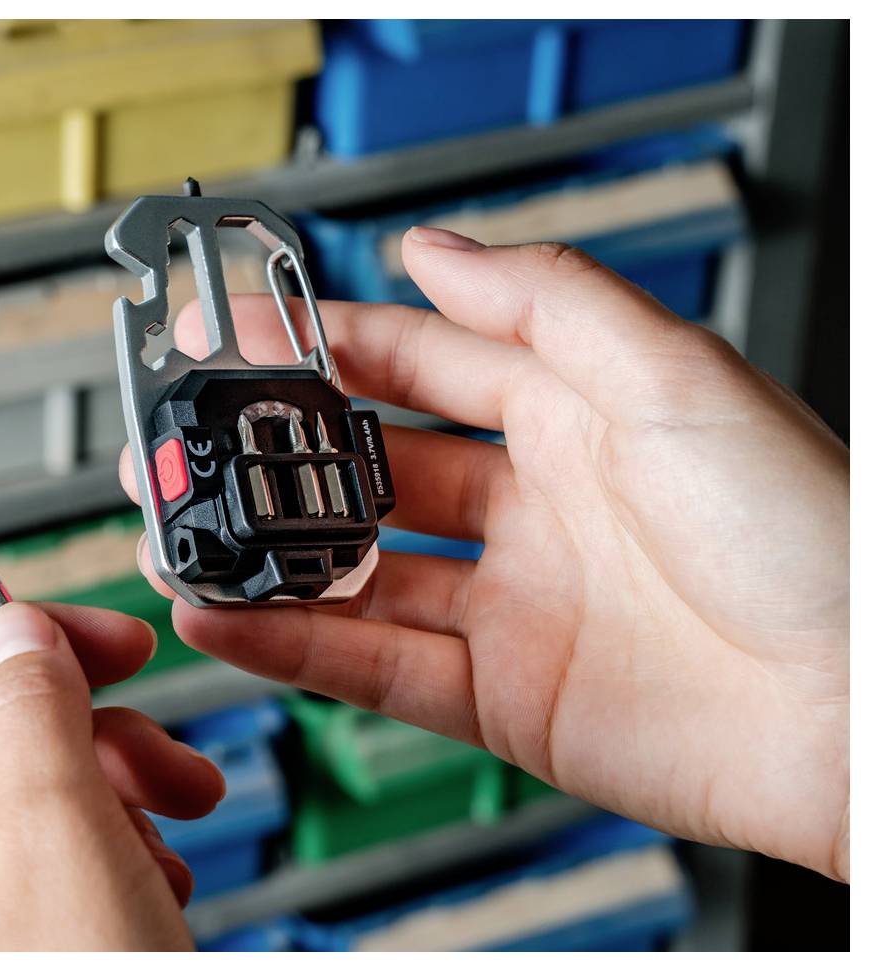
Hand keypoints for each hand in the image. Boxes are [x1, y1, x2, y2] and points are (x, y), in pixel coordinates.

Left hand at [0, 603, 224, 948]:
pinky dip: (111, 862)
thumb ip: (36, 720)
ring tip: (178, 831)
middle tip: (169, 761)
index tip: (105, 641)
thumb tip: (18, 631)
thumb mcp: (63, 849)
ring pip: (28, 808)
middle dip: (95, 734)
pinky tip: (156, 888)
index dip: (16, 641)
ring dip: (118, 799)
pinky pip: (46, 873)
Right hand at [122, 228, 848, 881]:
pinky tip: (228, 618)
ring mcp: (513, 605)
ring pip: (357, 574)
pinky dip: (293, 646)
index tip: (237, 335)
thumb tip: (433, 250)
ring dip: (266, 555)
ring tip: (180, 533)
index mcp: (576, 414)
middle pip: (371, 470)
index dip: (324, 347)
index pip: (420, 365)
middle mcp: (535, 507)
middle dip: (273, 455)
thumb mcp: (673, 377)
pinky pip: (375, 667)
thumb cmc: (813, 535)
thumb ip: (542, 305)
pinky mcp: (504, 698)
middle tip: (186, 443)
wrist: (868, 713)